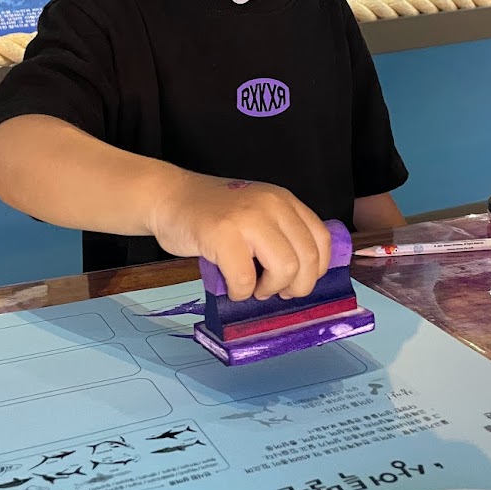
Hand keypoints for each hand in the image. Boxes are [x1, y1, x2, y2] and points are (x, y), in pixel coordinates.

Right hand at [149, 172, 331, 301]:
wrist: (169, 197)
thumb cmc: (211, 213)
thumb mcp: (256, 213)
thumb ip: (280, 234)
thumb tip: (301, 279)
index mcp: (283, 201)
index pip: (321, 240)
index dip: (314, 270)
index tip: (296, 282)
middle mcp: (272, 204)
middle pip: (307, 259)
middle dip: (295, 287)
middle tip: (274, 291)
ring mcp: (247, 218)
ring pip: (284, 269)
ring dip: (269, 289)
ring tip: (252, 287)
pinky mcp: (222, 234)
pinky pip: (245, 279)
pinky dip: (240, 292)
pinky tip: (231, 286)